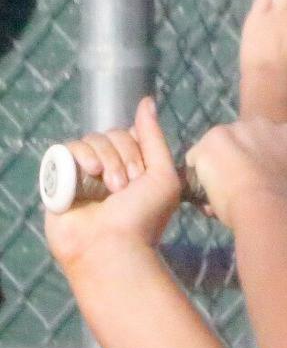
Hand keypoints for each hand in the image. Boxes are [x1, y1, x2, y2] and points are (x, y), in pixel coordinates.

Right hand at [43, 97, 181, 270]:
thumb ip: (155, 138)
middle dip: (122, 159)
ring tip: (108, 190)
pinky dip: (78, 159)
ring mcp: (84, 173)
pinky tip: (86, 176)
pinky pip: (66, 149)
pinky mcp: (61, 177)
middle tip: (125, 188)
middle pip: (112, 135)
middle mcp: (110, 169)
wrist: (112, 246)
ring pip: (90, 140)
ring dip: (104, 161)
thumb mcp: (164, 176)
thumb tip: (147, 101)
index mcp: (135, 169)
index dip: (136, 150)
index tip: (142, 176)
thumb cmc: (144, 217)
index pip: (131, 135)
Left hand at [185, 118, 286, 227]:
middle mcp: (262, 124)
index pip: (269, 142)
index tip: (263, 182)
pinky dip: (199, 177)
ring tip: (223, 197)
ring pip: (218, 150)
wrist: (273, 210)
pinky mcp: (212, 140)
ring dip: (218, 169)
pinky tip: (208, 196)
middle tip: (242, 190)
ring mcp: (234, 129)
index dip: (264, 163)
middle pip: (242, 140)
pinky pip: (197, 159)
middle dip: (240, 161)